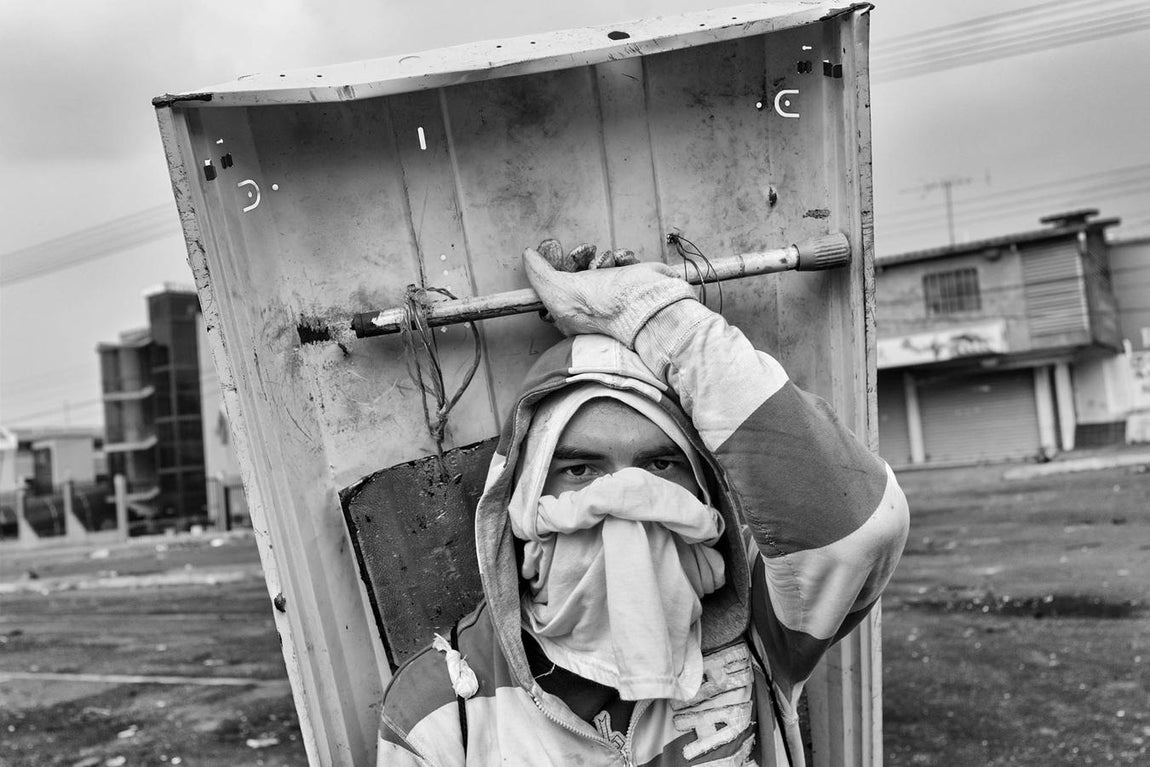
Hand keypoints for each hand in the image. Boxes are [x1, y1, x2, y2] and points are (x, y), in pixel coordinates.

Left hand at [523, 240, 694, 347]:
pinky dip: (623, 258)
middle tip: (585, 251)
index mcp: (572, 314)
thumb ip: (539, 273)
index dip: (555, 264)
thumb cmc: (598, 306)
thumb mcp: (556, 290)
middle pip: (579, 272)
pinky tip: (624, 260)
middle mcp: (592, 307)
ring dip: (603, 258)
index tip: (555, 247)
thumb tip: (528, 255)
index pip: (557, 284)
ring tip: (609, 261)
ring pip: (601, 266)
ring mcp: (614, 296)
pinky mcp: (633, 285)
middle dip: (581, 258)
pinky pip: (623, 264)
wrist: (643, 306)